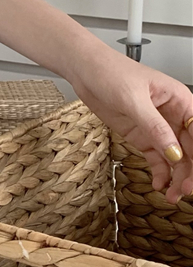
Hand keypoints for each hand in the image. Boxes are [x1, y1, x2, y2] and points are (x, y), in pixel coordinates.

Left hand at [68, 44, 192, 204]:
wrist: (83, 70)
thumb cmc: (109, 72)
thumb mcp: (133, 99)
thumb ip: (154, 127)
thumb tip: (174, 153)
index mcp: (180, 100)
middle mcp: (173, 115)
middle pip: (191, 148)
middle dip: (190, 171)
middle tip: (185, 191)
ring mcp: (157, 127)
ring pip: (176, 156)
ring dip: (177, 176)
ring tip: (173, 196)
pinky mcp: (141, 135)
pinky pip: (157, 157)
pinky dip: (160, 172)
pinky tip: (159, 185)